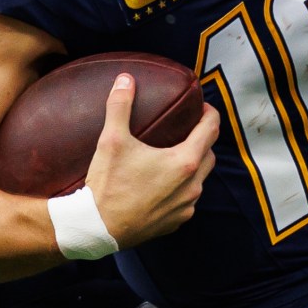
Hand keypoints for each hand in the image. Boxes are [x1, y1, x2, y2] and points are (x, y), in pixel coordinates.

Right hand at [83, 73, 217, 248]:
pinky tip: (165, 184)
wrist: (96, 229)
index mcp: (184, 161)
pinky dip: (182, 189)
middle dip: (203, 139)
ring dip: (193, 165)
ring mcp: (186, 206)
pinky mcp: (175, 222)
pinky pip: (187, 201)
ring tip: (176, 155)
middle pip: (209, 154)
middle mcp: (192, 185)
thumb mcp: (111, 140)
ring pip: (200, 179)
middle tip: (188, 129)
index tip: (202, 107)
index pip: (211, 129)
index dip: (209, 114)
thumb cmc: (107, 184)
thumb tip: (125, 79)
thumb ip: (120, 106)